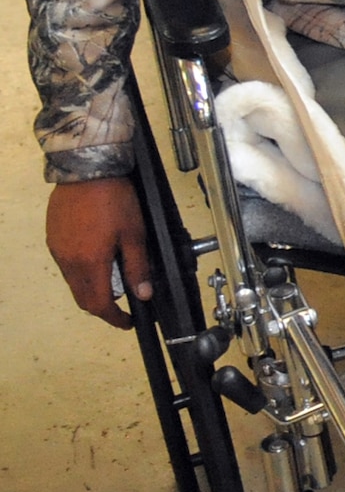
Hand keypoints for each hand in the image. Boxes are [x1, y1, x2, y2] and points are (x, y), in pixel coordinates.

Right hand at [47, 177, 151, 328]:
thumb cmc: (113, 198)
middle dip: (103, 306)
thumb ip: (137, 266)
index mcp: (90, 263)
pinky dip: (81, 270)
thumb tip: (143, 294)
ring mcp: (58, 250)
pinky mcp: (54, 238)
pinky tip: (96, 256)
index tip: (127, 321)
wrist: (87, 170)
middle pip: (83, 297)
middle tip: (122, 303)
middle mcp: (69, 261)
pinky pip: (66, 264)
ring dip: (91, 287)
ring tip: (112, 277)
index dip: (114, 318)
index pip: (99, 304)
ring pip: (73, 282)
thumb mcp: (134, 233)